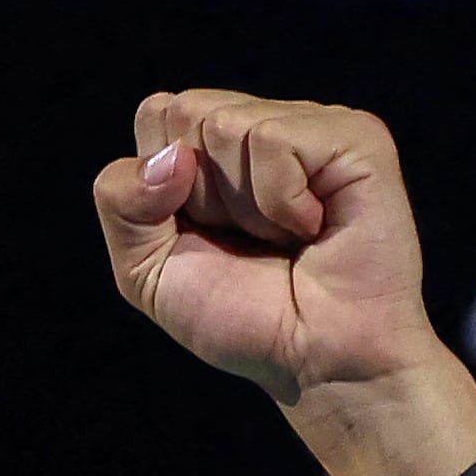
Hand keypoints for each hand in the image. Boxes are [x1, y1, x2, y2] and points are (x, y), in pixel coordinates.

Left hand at [92, 90, 475, 475]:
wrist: (316, 364)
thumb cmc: (246, 320)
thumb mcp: (148, 272)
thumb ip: (121, 204)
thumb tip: (170, 156)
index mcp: (217, 146)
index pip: (156, 114)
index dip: (162, 187)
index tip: (206, 234)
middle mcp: (265, 124)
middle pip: (183, 111)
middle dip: (200, 195)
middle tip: (251, 240)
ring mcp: (313, 125)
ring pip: (226, 125)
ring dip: (245, 207)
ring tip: (288, 238)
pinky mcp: (354, 137)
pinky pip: (274, 139)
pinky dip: (280, 202)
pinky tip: (314, 228)